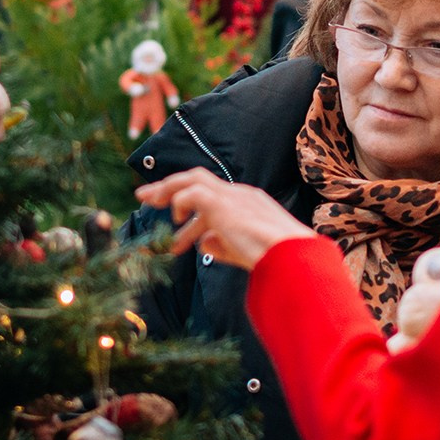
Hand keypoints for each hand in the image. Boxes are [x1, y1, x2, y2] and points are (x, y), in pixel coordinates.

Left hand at [134, 168, 319, 269]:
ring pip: (192, 179)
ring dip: (167, 188)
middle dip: (170, 187)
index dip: (192, 214)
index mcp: (249, 204)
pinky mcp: (223, 204)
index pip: (214, 199)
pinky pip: (192, 194)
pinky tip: (175, 219)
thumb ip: (224, 246)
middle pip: (198, 179)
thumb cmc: (278, 260)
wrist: (293, 258)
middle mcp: (241, 194)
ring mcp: (233, 197)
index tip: (176, 226)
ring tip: (147, 200)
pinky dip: (179, 203)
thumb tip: (204, 243)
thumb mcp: (244, 252)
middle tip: (146, 197)